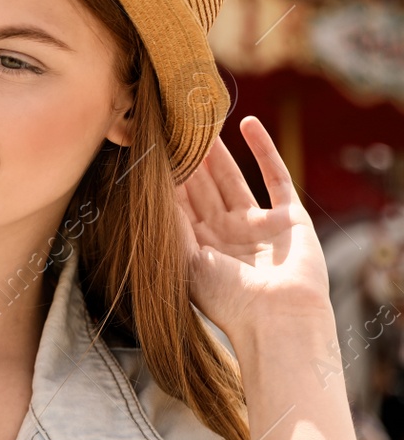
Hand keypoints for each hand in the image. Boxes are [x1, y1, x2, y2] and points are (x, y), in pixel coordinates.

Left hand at [174, 116, 331, 347]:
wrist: (279, 318)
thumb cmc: (227, 299)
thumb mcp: (186, 261)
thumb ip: (172, 224)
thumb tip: (150, 190)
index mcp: (198, 249)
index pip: (177, 205)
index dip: (166, 178)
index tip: (151, 148)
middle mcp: (225, 235)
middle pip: (202, 188)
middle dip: (188, 159)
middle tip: (174, 125)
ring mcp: (257, 225)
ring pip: (232, 178)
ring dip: (217, 151)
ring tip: (201, 121)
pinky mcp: (288, 216)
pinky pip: (274, 176)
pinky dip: (263, 149)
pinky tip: (247, 123)